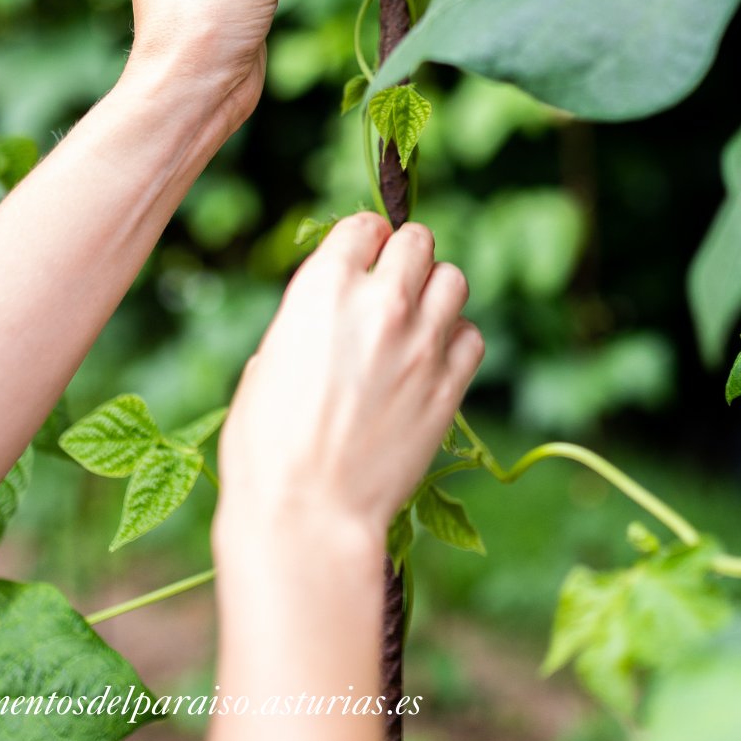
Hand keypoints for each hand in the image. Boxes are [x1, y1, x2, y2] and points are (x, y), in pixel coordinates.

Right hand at [215, 213, 484, 546]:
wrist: (307, 514)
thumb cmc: (267, 446)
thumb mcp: (267, 360)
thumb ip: (308, 320)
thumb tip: (329, 315)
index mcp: (324, 288)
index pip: (365, 225)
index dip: (364, 238)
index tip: (363, 254)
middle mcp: (381, 303)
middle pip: (419, 240)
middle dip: (405, 255)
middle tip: (393, 282)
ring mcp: (422, 343)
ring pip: (454, 279)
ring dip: (436, 290)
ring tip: (416, 318)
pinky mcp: (450, 385)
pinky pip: (473, 336)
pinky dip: (457, 340)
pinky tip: (433, 359)